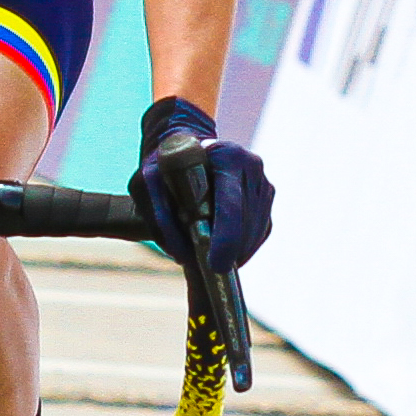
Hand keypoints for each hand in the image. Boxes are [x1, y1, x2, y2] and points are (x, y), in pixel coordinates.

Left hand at [132, 97, 273, 272]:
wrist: (185, 145)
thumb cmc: (165, 165)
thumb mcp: (149, 182)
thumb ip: (161, 218)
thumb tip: (184, 255)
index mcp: (228, 158)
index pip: (231, 207)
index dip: (225, 240)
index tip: (214, 265)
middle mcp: (252, 167)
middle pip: (246, 225)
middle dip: (229, 252)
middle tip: (210, 270)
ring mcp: (263, 183)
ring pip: (255, 232)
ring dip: (235, 252)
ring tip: (212, 258)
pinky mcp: (266, 198)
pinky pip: (259, 232)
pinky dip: (242, 246)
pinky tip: (223, 248)